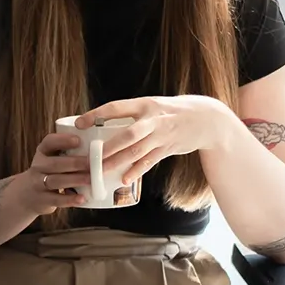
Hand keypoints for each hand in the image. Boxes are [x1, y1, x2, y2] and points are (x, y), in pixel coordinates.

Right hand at [7, 130, 93, 215]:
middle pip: (55, 163)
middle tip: (92, 163)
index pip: (49, 142)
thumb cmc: (49, 173)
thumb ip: (69, 153)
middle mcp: (38, 166)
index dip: (63, 140)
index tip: (78, 140)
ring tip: (91, 179)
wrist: (27, 194)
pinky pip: (57, 199)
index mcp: (43, 152)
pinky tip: (82, 198)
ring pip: (56, 181)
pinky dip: (70, 199)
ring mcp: (38, 184)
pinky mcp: (42, 200)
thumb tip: (101, 147)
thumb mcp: (52, 158)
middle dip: (75, 163)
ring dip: (75, 180)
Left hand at [75, 95, 232, 185]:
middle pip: (128, 134)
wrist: (206, 118)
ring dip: (118, 162)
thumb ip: (130, 115)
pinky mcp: (168, 149)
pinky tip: (124, 179)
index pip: (116, 108)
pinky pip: (150, 162)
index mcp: (144, 104)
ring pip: (137, 151)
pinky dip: (136, 171)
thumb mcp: (151, 106)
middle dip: (108, 147)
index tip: (79, 124)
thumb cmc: (170, 111)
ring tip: (100, 171)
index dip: (96, 115)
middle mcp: (154, 120)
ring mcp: (162, 136)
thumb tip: (100, 124)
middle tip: (89, 157)